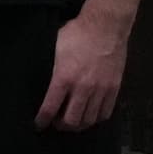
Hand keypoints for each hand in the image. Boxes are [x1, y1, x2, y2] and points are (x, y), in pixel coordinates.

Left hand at [38, 2, 134, 132]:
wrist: (105, 28)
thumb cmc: (75, 34)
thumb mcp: (54, 50)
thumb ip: (50, 69)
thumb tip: (42, 81)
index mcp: (64, 78)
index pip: (50, 107)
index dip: (42, 120)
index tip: (38, 125)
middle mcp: (83, 88)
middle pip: (71, 120)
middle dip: (61, 126)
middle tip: (55, 123)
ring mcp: (101, 89)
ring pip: (89, 119)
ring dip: (78, 125)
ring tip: (71, 122)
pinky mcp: (114, 88)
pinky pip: (105, 112)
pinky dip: (96, 119)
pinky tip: (89, 115)